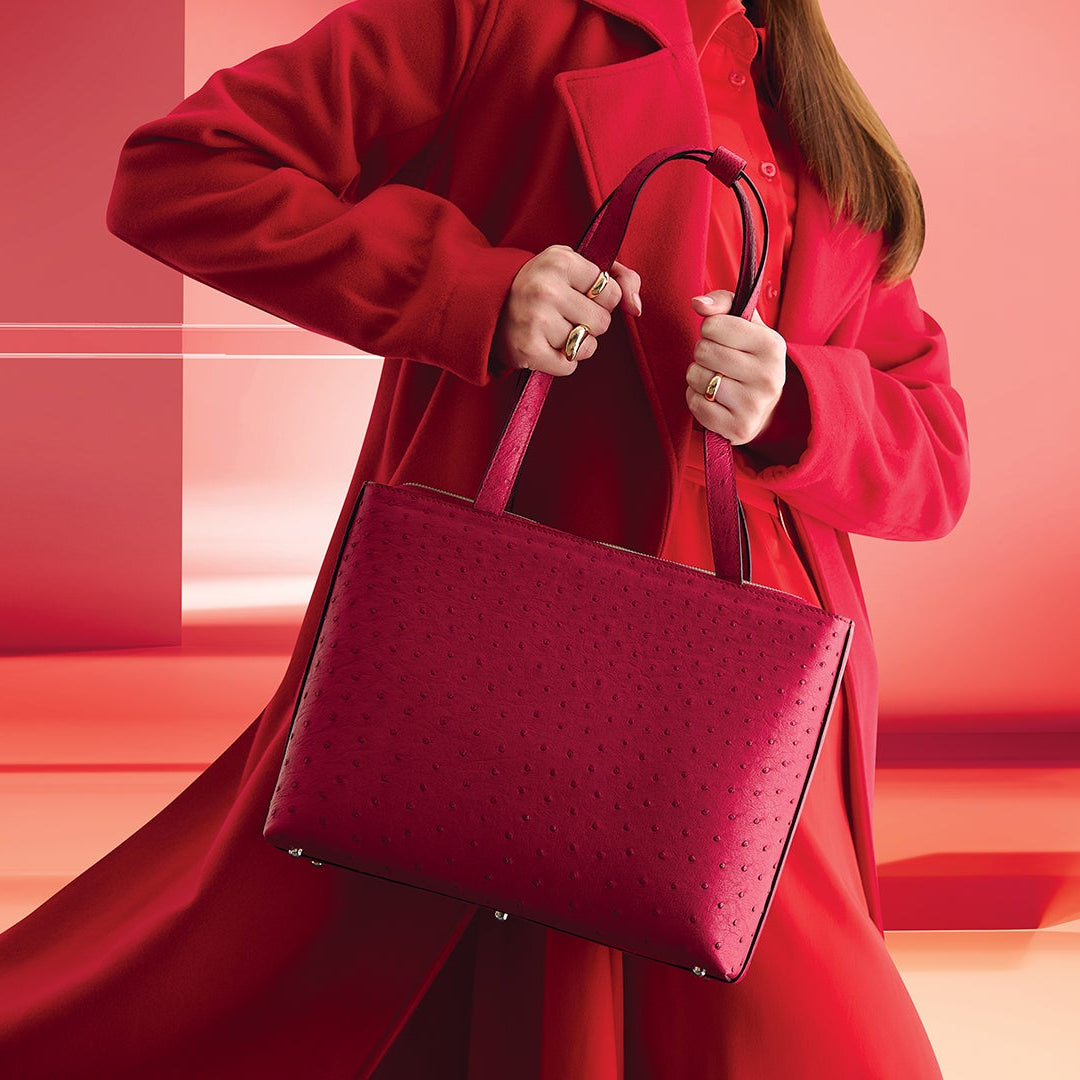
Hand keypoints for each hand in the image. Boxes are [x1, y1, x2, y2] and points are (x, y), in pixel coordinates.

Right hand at [493, 245, 641, 374]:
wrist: (490, 307)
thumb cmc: (543, 286)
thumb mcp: (577, 268)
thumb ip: (620, 277)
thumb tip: (636, 308)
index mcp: (560, 260)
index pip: (611, 292)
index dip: (601, 299)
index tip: (578, 294)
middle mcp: (545, 288)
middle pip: (602, 322)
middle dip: (589, 323)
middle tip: (563, 314)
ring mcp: (535, 320)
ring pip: (587, 346)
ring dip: (576, 344)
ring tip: (553, 330)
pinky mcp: (529, 349)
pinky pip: (569, 366)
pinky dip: (561, 362)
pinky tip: (545, 345)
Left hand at [685, 290, 786, 444]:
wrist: (764, 407)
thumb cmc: (749, 358)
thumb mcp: (746, 325)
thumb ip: (723, 303)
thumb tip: (698, 303)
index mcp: (773, 345)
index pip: (713, 325)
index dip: (709, 330)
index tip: (721, 338)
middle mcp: (769, 376)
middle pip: (703, 351)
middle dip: (702, 354)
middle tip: (717, 362)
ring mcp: (755, 405)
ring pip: (696, 378)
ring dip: (697, 378)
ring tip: (715, 380)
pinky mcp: (739, 428)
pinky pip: (695, 405)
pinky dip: (696, 400)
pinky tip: (713, 400)